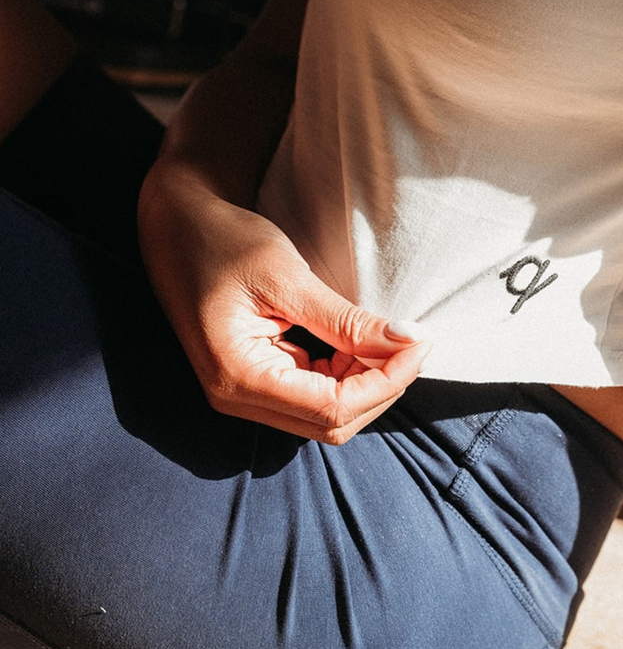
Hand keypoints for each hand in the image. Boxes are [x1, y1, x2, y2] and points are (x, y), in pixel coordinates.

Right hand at [139, 170, 428, 443]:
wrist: (178, 224)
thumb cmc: (224, 240)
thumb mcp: (288, 276)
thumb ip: (346, 320)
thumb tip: (408, 342)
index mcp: (238, 376)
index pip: (332, 408)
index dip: (386, 382)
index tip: (419, 342)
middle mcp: (236, 398)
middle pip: (331, 424)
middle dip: (380, 387)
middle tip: (412, 341)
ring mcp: (243, 394)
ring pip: (325, 416)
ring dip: (366, 384)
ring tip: (387, 338)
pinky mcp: (255, 381)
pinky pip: (312, 397)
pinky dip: (347, 376)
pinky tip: (360, 343)